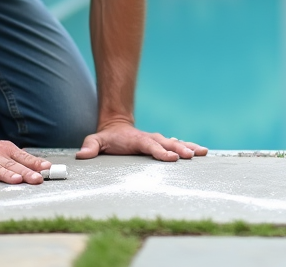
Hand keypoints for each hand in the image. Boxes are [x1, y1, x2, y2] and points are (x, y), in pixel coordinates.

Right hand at [0, 129, 51, 185]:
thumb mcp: (1, 149)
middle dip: (26, 172)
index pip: (23, 157)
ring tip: (17, 180)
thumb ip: (18, 158)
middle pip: (13, 165)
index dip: (35, 163)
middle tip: (37, 179)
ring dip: (7, 174)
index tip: (47, 169)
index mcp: (5, 150)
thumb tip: (39, 166)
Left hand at [76, 121, 207, 161]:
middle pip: (168, 143)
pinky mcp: (162, 144)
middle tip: (191, 155)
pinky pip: (178, 145)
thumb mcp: (95, 141)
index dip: (160, 151)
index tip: (171, 157)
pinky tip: (202, 152)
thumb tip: (82, 155)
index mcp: (138, 140)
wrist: (117, 128)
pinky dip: (190, 148)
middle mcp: (151, 139)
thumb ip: (90, 147)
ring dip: (189, 147)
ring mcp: (158, 141)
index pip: (150, 146)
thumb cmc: (108, 138)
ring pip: (176, 143)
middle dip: (180, 149)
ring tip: (203, 152)